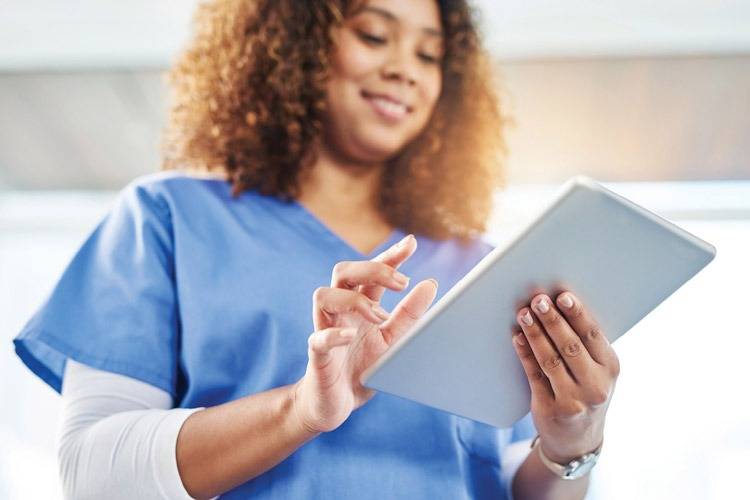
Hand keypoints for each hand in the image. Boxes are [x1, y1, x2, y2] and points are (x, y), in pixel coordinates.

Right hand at [293, 234, 438, 432]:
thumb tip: (431, 284)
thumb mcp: (393, 340)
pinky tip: (350, 335)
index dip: (388, 256)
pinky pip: (318, 338)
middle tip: (402, 283)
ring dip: (354, 299)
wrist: (335, 405)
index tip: (410, 244)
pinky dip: (333, 334)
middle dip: (372, 269)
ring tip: (379, 316)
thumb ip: (409, 314)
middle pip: (344, 272)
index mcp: (359, 305)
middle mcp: (340, 312)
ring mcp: (325, 330)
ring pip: (323, 295)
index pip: (370, 272)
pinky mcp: (317, 356)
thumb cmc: (362, 369)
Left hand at [511, 291, 620, 462]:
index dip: (577, 314)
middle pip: (570, 346)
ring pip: (550, 359)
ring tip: (524, 314)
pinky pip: (534, 375)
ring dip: (535, 334)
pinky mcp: (551, 408)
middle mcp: (595, 385)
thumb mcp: (597, 371)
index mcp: (610, 368)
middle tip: (538, 300)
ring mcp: (573, 399)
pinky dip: (525, 354)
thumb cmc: (586, 392)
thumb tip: (559, 306)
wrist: (578, 440)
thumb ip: (585, 345)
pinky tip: (517, 338)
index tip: (563, 296)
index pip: (593, 336)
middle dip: (552, 320)